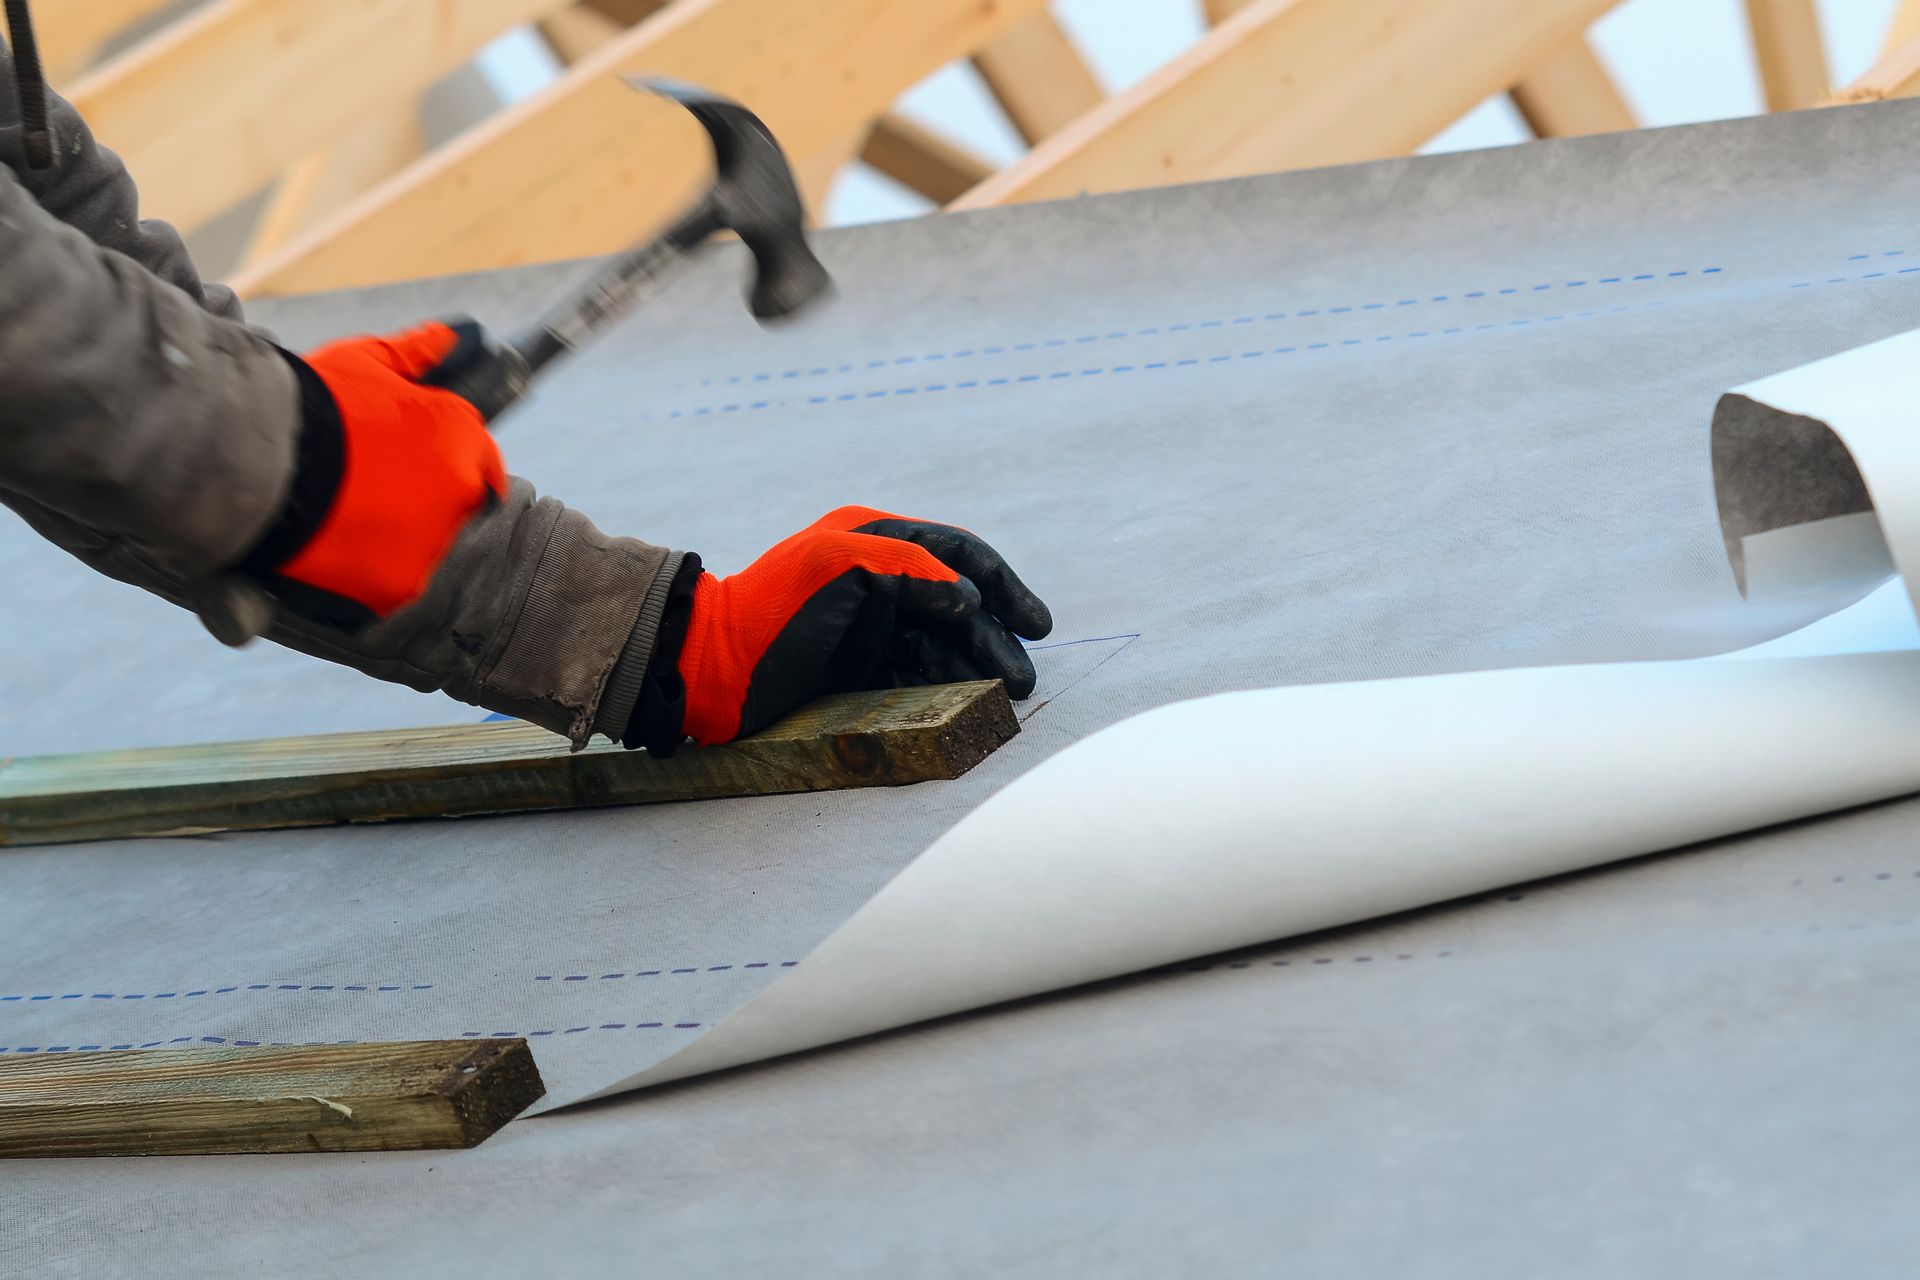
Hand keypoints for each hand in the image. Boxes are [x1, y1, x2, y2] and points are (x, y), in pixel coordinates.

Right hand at [238, 320, 506, 625]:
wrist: (255, 457)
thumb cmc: (309, 403)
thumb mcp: (361, 362)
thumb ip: (415, 352)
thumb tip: (454, 335)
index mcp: (461, 435)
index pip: (482, 463)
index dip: (450, 469)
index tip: (419, 475)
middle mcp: (461, 490)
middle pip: (457, 510)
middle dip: (424, 506)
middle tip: (372, 500)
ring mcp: (435, 541)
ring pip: (429, 551)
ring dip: (401, 544)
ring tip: (348, 528)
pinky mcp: (401, 586)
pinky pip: (396, 588)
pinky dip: (373, 578)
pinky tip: (337, 557)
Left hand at [674, 506, 1052, 744]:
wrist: (710, 670)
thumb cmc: (770, 610)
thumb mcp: (835, 566)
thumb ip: (906, 568)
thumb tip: (966, 601)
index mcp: (874, 540)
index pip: (956, 554)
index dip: (1001, 585)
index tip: (1034, 623)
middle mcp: (877, 579)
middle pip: (957, 606)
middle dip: (994, 639)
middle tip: (1023, 679)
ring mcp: (870, 625)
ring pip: (942, 644)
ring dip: (975, 668)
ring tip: (1003, 697)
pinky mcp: (859, 667)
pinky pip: (917, 674)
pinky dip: (944, 687)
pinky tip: (965, 704)